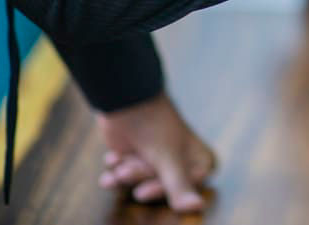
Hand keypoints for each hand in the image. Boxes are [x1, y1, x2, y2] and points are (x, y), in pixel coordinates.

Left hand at [96, 93, 215, 211]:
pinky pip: (124, 174)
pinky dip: (115, 168)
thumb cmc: (155, 126)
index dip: (162, 190)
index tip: (144, 189)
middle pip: (159, 187)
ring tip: (118, 162)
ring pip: (140, 181)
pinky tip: (112, 158)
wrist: (125, 98)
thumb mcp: (168, 159)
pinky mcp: (135, 155)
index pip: (185, 190)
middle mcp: (178, 160)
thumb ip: (179, 186)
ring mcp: (155, 158)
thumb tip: (197, 209)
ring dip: (125, 173)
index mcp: (196, 158)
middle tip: (128, 170)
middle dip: (140, 177)